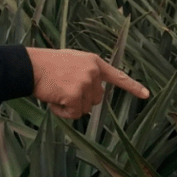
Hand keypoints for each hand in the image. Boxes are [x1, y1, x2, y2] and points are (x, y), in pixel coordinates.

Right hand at [26, 48, 149, 118]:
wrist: (30, 66)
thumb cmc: (47, 65)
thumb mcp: (73, 62)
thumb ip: (87, 74)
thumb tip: (94, 96)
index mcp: (94, 62)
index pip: (117, 76)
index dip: (132, 87)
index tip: (146, 94)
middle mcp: (93, 72)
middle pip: (96, 100)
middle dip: (81, 99)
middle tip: (63, 88)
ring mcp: (85, 83)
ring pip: (85, 109)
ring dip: (70, 106)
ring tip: (57, 91)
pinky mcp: (75, 95)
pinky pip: (74, 114)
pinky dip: (63, 112)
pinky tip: (54, 99)